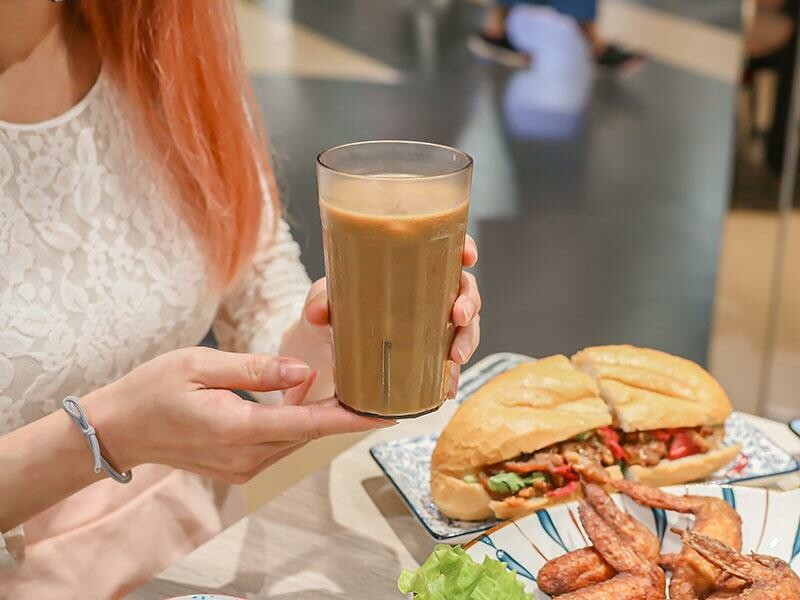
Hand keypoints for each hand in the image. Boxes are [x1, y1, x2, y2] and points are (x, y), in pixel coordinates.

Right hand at [83, 347, 390, 483]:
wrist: (120, 429)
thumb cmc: (154, 389)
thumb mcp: (201, 364)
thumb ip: (256, 369)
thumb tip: (305, 372)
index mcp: (236, 429)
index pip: (308, 424)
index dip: (350, 418)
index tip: (387, 413)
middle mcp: (245, 457)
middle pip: (309, 432)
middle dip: (343, 412)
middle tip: (374, 385)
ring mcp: (243, 468)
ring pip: (297, 439)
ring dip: (320, 416)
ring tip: (348, 387)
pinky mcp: (240, 468)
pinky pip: (280, 443)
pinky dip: (297, 422)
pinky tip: (305, 397)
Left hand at [304, 235, 481, 398]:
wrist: (327, 346)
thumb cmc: (334, 309)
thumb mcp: (324, 300)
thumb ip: (321, 301)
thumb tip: (320, 312)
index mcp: (411, 268)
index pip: (448, 250)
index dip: (465, 248)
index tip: (468, 256)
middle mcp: (429, 293)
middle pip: (465, 290)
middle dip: (470, 303)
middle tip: (459, 316)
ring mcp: (433, 324)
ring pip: (465, 326)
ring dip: (468, 340)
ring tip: (455, 357)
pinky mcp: (428, 354)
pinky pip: (450, 362)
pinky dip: (452, 375)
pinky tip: (447, 387)